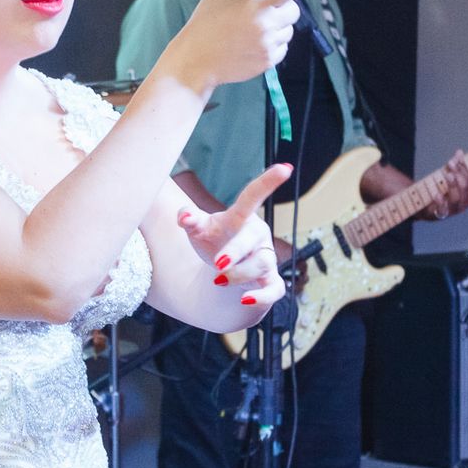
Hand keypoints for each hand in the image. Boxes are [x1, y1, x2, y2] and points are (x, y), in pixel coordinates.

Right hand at [164, 0, 302, 90]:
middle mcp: (267, 23)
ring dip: (278, 28)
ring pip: (289, 30)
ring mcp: (268, 44)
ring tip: (257, 29)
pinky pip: (282, 48)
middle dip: (283, 8)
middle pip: (295, 10)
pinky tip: (255, 43)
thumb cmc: (204, 23)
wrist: (197, 60)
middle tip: (267, 10)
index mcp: (256, 2)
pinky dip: (273, 45)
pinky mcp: (268, 61)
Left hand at [177, 163, 292, 307]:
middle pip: (253, 239)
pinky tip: (246, 300)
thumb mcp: (198, 228)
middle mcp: (258, 236)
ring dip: (239, 275)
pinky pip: (275, 289)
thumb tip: (183, 216)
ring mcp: (265, 258)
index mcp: (242, 218)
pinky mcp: (269, 280)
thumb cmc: (212, 240)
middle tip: (217, 265)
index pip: (254, 196)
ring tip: (217, 280)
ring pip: (262, 265)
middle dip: (236, 252)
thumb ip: (190, 218)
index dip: (268, 182)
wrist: (221, 270)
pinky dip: (263, 297)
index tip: (285, 168)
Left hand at [419, 151, 467, 221]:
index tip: (454, 160)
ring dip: (452, 185)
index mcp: (467, 194)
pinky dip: (441, 202)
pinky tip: (437, 194)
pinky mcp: (439, 215)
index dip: (463, 169)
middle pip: (464, 187)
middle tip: (450, 164)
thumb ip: (454, 166)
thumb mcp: (446, 176)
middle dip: (458, 174)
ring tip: (447, 175)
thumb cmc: (438, 189)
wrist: (422, 205)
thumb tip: (459, 152)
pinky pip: (442, 210)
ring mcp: (452, 210)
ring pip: (456, 198)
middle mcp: (462, 204)